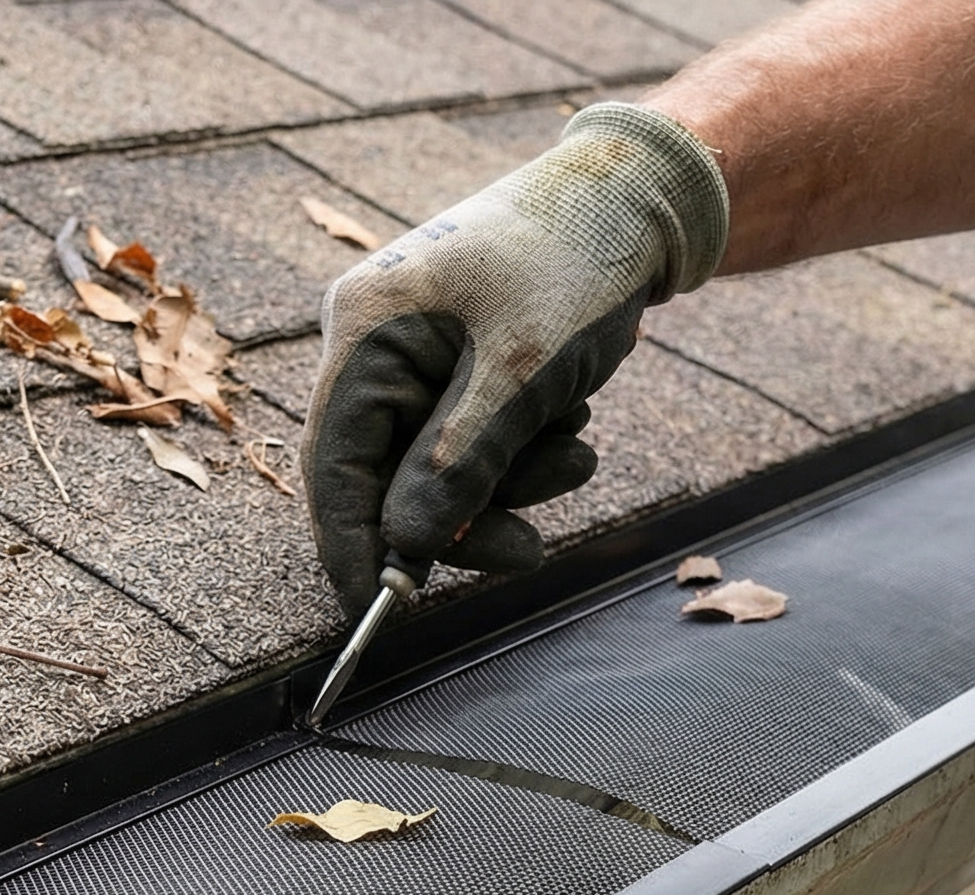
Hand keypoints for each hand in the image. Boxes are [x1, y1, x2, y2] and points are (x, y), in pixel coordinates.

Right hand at [301, 103, 728, 616]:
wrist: (640, 198)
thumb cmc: (576, 261)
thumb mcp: (522, 372)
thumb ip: (459, 464)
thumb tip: (403, 549)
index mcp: (366, 330)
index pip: (334, 463)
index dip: (351, 546)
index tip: (374, 616)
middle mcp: (376, 345)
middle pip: (388, 476)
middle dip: (462, 517)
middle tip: (530, 550)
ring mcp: (416, 357)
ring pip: (440, 469)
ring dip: (510, 482)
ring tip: (577, 450)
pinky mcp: (459, 369)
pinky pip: (474, 443)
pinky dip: (522, 453)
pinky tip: (570, 419)